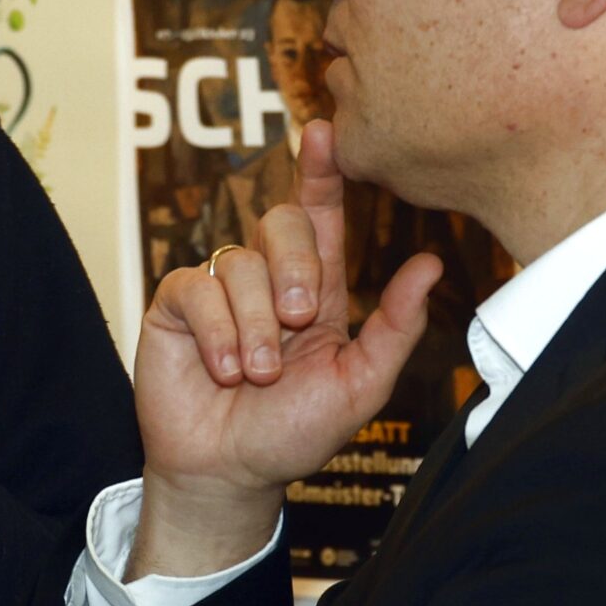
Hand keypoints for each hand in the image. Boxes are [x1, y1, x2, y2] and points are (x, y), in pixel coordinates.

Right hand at [129, 120, 440, 577]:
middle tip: (299, 322)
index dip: (321, 170)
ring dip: (254, 326)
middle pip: (281, 223)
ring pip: (240, 263)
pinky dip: (216, 331)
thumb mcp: (360, 384)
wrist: (229, 475)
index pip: (319, 215)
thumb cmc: (295, 434)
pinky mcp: (175, 305)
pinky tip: (222, 369)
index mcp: (315, 289)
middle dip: (295, 268)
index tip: (325, 131)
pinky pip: (197, 287)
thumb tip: (430, 262)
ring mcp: (218, 289)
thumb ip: (396, 325)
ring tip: (255, 373)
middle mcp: (266, 279)